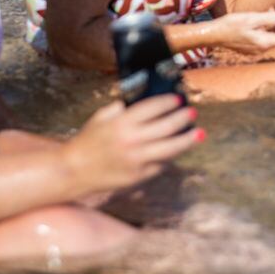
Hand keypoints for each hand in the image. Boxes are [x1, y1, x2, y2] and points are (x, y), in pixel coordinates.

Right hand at [62, 96, 201, 195]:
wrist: (74, 171)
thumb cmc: (88, 141)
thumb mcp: (102, 117)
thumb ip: (123, 107)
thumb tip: (145, 97)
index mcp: (122, 123)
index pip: (152, 108)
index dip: (168, 102)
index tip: (178, 99)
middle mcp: (132, 141)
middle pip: (167, 127)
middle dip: (183, 118)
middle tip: (193, 112)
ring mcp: (137, 160)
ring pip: (171, 148)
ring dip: (188, 139)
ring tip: (200, 133)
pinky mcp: (139, 176)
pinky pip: (161, 164)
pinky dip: (170, 156)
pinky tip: (177, 149)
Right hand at [212, 10, 274, 53]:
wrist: (213, 34)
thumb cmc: (231, 25)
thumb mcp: (252, 18)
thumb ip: (271, 18)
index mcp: (265, 43)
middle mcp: (262, 49)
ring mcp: (256, 50)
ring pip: (272, 37)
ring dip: (273, 24)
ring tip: (266, 11)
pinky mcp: (250, 47)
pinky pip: (263, 38)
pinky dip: (265, 28)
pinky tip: (257, 19)